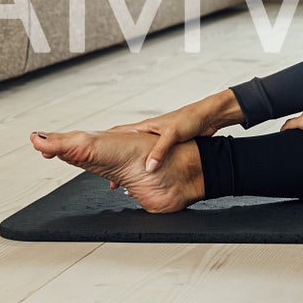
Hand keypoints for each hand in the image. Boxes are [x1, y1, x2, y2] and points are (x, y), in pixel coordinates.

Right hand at [106, 90, 241, 171]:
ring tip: (125, 185)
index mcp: (145, 127)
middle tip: (110, 180)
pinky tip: (146, 180)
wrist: (209, 117)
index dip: (105, 143)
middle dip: (116, 164)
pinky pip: (152, 161)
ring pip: (138, 157)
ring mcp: (158, 141)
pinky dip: (146, 171)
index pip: (119, 133)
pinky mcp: (168, 148)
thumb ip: (160, 151)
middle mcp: (149, 134)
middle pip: (126, 149)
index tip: (93, 153)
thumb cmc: (190, 119)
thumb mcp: (173, 135)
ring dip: (131, 169)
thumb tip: (148, 168)